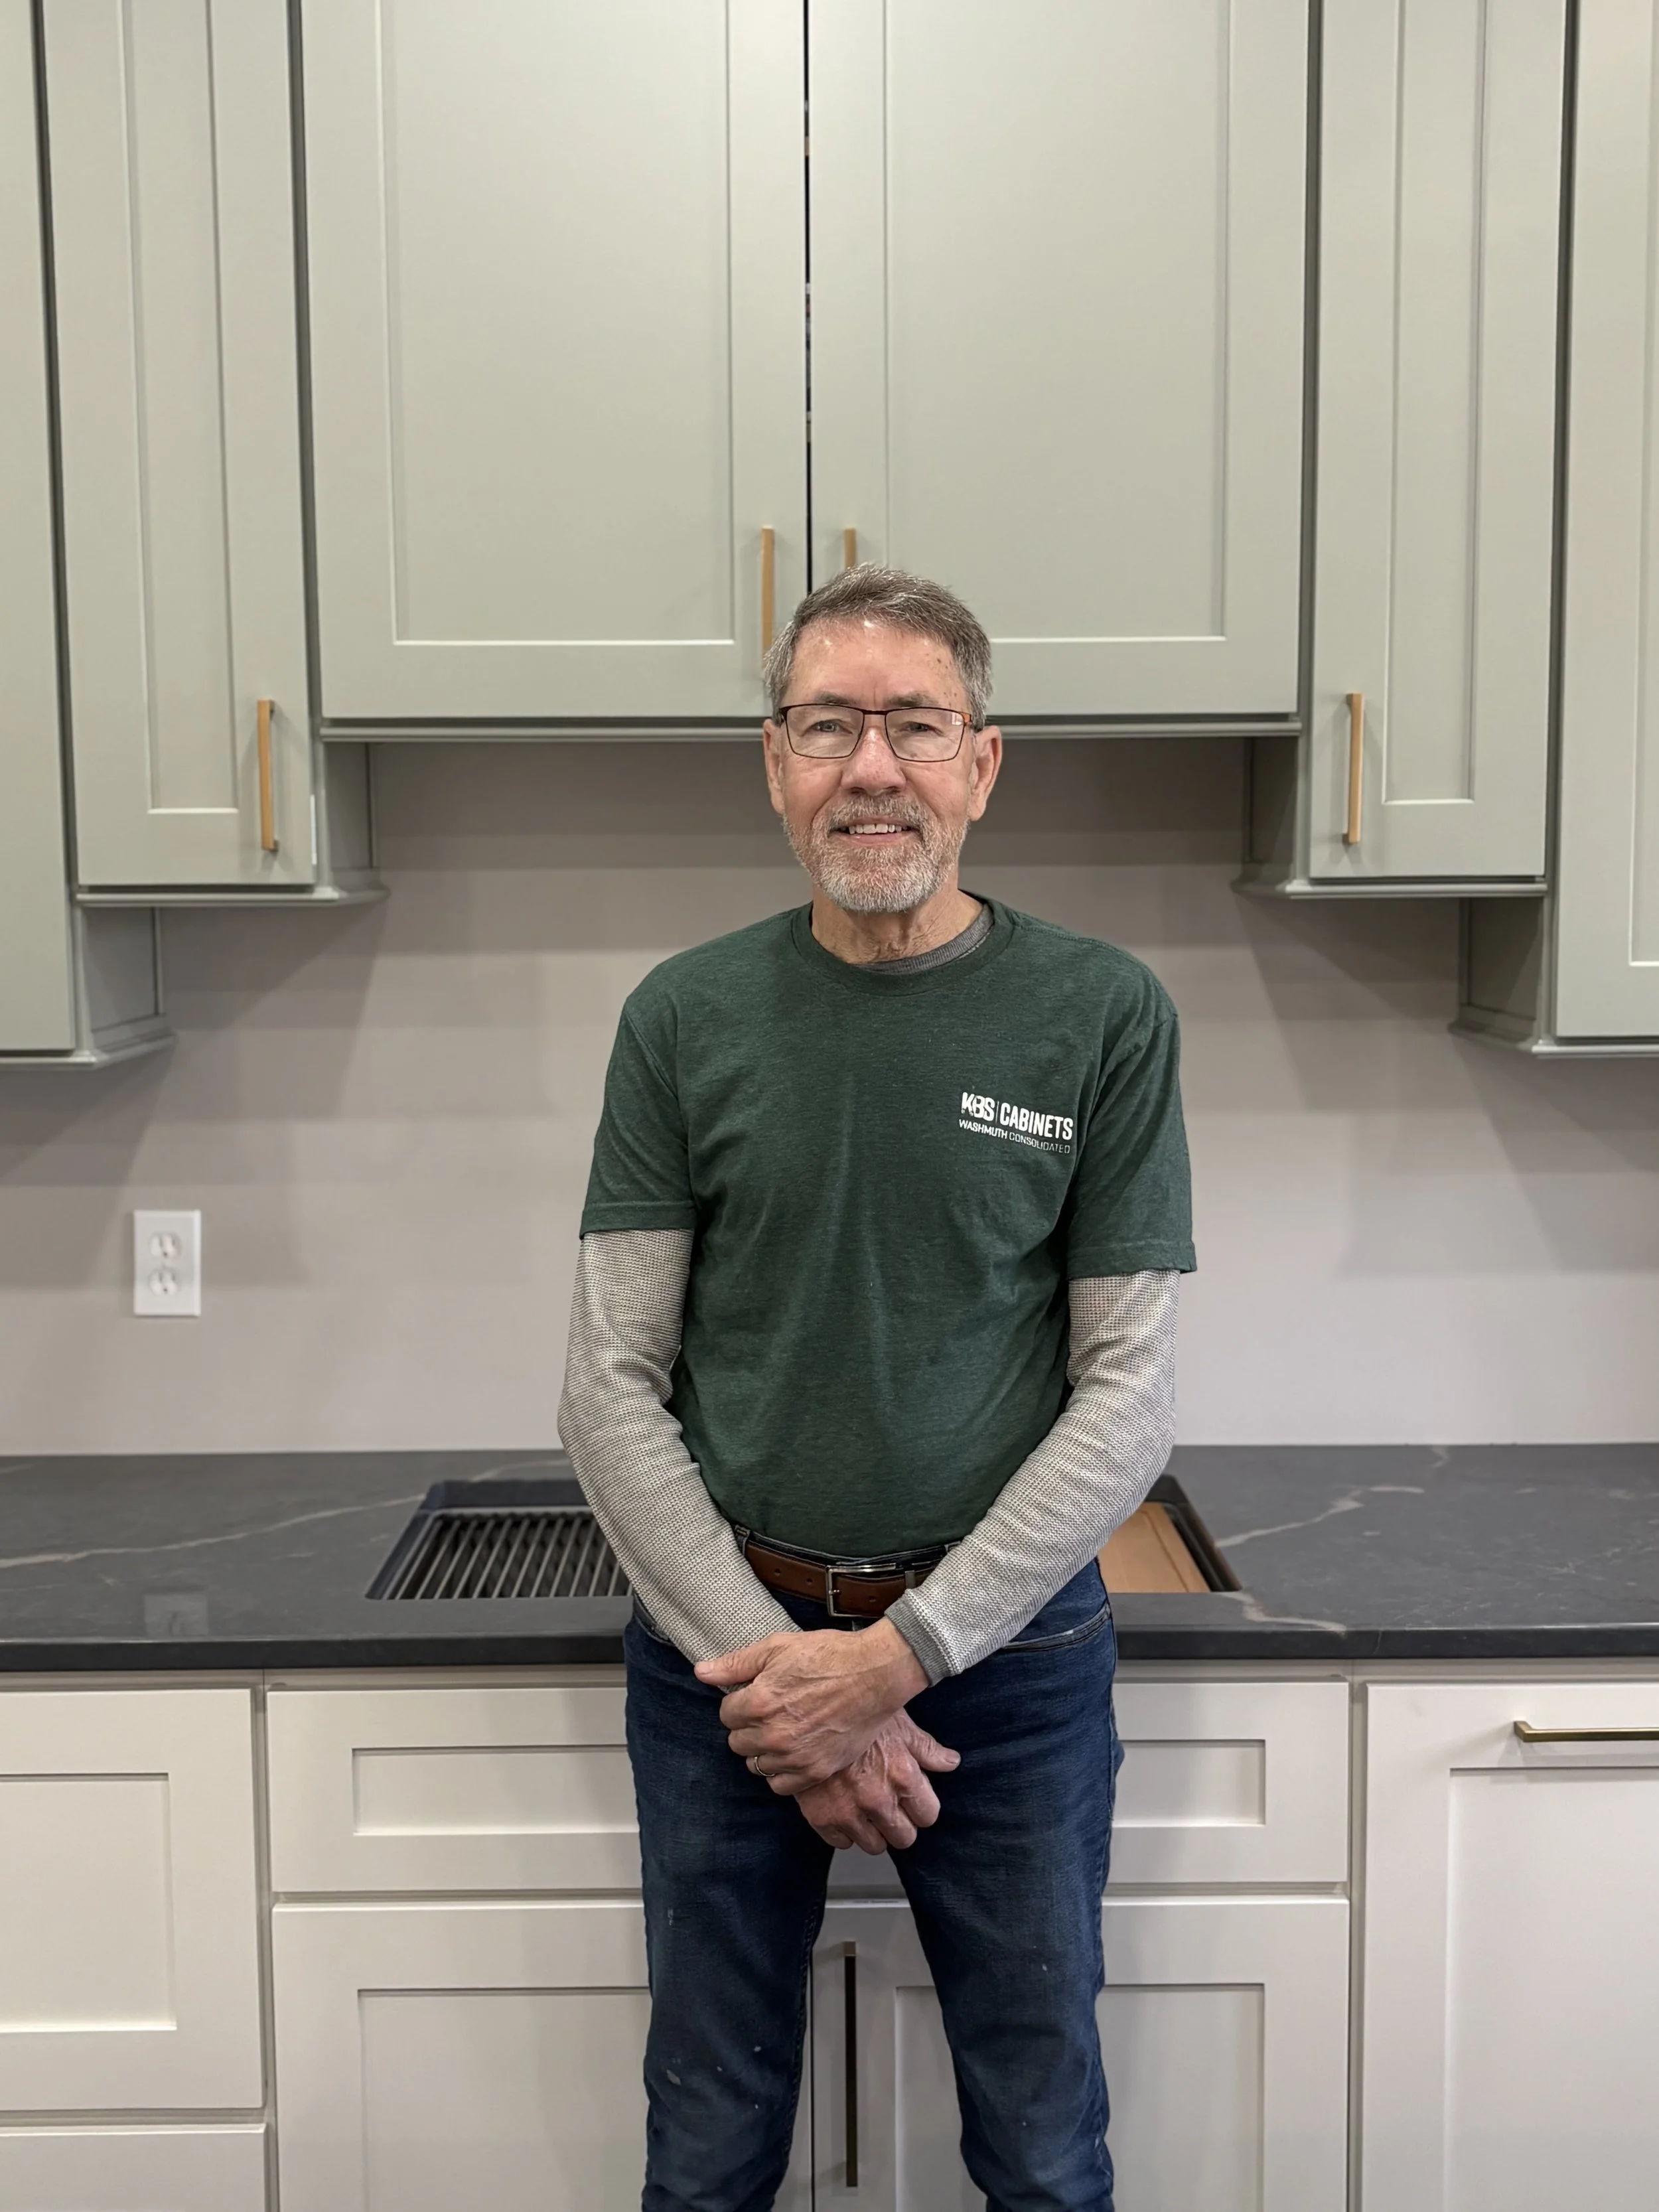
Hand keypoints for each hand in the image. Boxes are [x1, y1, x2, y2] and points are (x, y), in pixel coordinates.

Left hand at [695, 1618, 929, 1791]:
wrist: (874, 1674)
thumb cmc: (828, 1655)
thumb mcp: (777, 1647)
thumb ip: (735, 1663)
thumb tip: (700, 1672)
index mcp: (758, 1701)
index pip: (726, 1714)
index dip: (740, 1702)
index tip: (757, 1695)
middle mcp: (772, 1734)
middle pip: (738, 1742)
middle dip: (749, 1727)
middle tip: (771, 1712)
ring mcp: (794, 1756)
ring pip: (756, 1765)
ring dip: (764, 1750)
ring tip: (784, 1730)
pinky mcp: (816, 1771)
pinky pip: (780, 1785)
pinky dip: (782, 1772)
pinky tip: (793, 1752)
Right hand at [796, 1712, 961, 1852]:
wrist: (806, 1713)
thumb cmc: (854, 1713)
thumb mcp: (898, 1723)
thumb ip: (926, 1748)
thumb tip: (950, 1762)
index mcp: (903, 1776)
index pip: (928, 1816)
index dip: (921, 1806)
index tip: (912, 1799)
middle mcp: (878, 1799)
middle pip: (904, 1838)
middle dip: (899, 1823)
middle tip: (889, 1805)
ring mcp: (849, 1812)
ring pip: (875, 1846)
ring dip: (872, 1830)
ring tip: (865, 1807)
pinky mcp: (821, 1818)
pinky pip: (842, 1843)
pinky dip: (843, 1829)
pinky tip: (842, 1806)